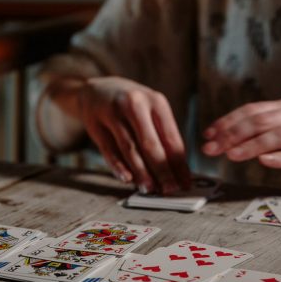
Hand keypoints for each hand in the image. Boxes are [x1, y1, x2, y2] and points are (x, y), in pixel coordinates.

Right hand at [73, 76, 190, 193]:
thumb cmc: (131, 106)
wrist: (95, 90)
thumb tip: (175, 171)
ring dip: (141, 172)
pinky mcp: (95, 124)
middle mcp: (135, 104)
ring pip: (130, 149)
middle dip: (162, 171)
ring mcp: (113, 113)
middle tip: (169, 190)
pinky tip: (127, 179)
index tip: (185, 183)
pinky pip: (109, 150)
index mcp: (156, 101)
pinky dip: (118, 166)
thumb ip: (162, 136)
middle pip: (151, 144)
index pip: (171, 138)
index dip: (179, 164)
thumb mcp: (150, 110)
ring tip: (150, 189)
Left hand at [202, 99, 280, 169]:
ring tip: (231, 155)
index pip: (253, 111)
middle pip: (261, 122)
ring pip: (280, 136)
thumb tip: (236, 132)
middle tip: (211, 148)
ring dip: (252, 145)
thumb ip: (273, 122)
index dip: (228, 121)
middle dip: (232, 134)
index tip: (207, 134)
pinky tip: (265, 161)